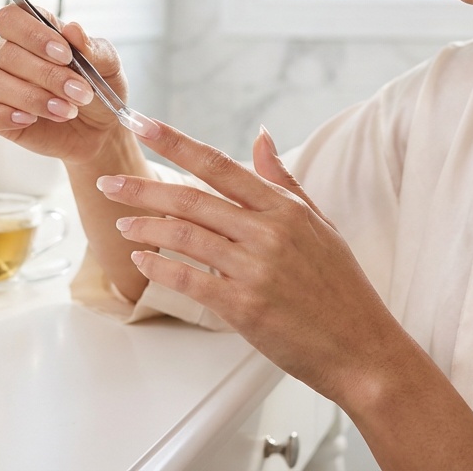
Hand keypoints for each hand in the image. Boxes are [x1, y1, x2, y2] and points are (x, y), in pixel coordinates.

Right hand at [0, 3, 131, 164]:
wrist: (101, 130)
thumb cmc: (100, 89)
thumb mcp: (108, 66)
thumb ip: (93, 48)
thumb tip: (73, 29)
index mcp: (34, 32)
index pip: (11, 17)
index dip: (33, 33)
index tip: (65, 54)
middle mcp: (10, 54)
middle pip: (5, 52)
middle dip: (46, 74)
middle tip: (80, 92)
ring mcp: (0, 85)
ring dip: (32, 98)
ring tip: (67, 111)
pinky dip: (0, 116)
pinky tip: (29, 120)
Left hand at [98, 120, 390, 402]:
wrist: (362, 349)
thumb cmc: (341, 289)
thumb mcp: (320, 224)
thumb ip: (284, 181)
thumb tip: (260, 137)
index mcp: (285, 208)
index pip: (219, 164)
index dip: (175, 142)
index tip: (141, 123)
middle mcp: (269, 233)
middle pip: (191, 198)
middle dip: (143, 187)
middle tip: (110, 182)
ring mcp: (255, 269)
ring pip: (185, 235)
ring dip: (146, 227)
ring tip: (122, 223)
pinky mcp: (244, 306)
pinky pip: (189, 278)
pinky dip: (160, 268)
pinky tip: (143, 262)